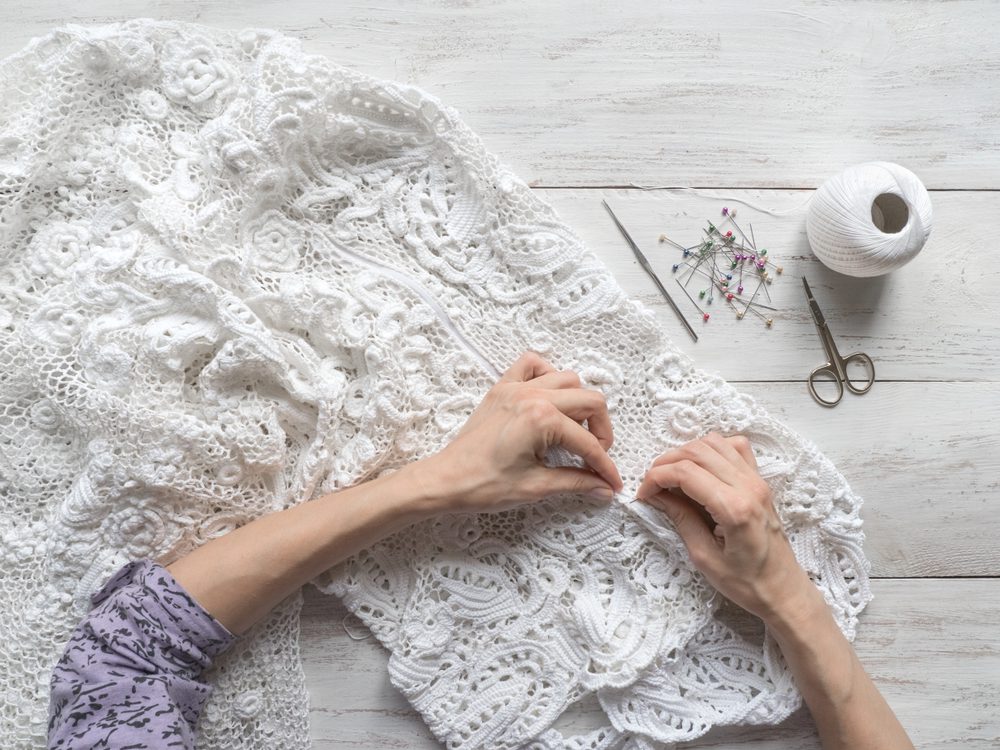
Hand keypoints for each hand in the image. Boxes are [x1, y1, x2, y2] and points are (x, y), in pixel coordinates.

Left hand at [412, 351, 623, 514]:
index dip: (604, 467)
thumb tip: (603, 488)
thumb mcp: (536, 487)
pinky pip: (532, 365)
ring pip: (567, 379)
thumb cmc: (483, 485)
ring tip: (575, 432)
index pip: (587, 442)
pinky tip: (550, 400)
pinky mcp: (502, 389)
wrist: (445, 480)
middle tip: (597, 457)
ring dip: (579, 404)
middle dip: (601, 431)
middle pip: (589, 401)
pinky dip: (547, 375)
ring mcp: (515, 388)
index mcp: (541, 419)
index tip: (611, 484)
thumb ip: (576, 483)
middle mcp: (532, 395)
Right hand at [636, 432, 820, 623]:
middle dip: (666, 462)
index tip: (644, 494)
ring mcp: (758, 481)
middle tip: (652, 484)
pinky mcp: (761, 482)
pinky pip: (736, 448)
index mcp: (734, 508)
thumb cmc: (748, 584)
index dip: (657, 477)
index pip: (686, 472)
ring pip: (715, 442)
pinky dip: (713, 449)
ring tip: (673, 476)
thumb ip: (681, 520)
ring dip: (687, 452)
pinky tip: (702, 468)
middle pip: (697, 451)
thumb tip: (656, 496)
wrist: (784, 591)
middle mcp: (749, 487)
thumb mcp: (705, 558)